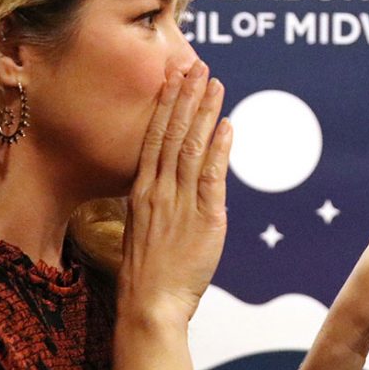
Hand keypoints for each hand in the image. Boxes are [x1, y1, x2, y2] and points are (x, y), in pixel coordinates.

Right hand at [117, 59, 231, 327]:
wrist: (150, 304)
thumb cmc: (148, 271)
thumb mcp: (144, 226)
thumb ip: (158, 198)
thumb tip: (171, 177)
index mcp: (143, 190)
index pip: (154, 136)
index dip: (166, 104)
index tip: (173, 77)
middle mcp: (159, 189)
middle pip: (172, 133)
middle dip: (185, 96)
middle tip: (195, 65)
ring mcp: (180, 202)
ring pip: (192, 146)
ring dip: (204, 112)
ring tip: (214, 83)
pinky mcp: (204, 218)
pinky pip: (211, 176)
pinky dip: (219, 149)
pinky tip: (226, 125)